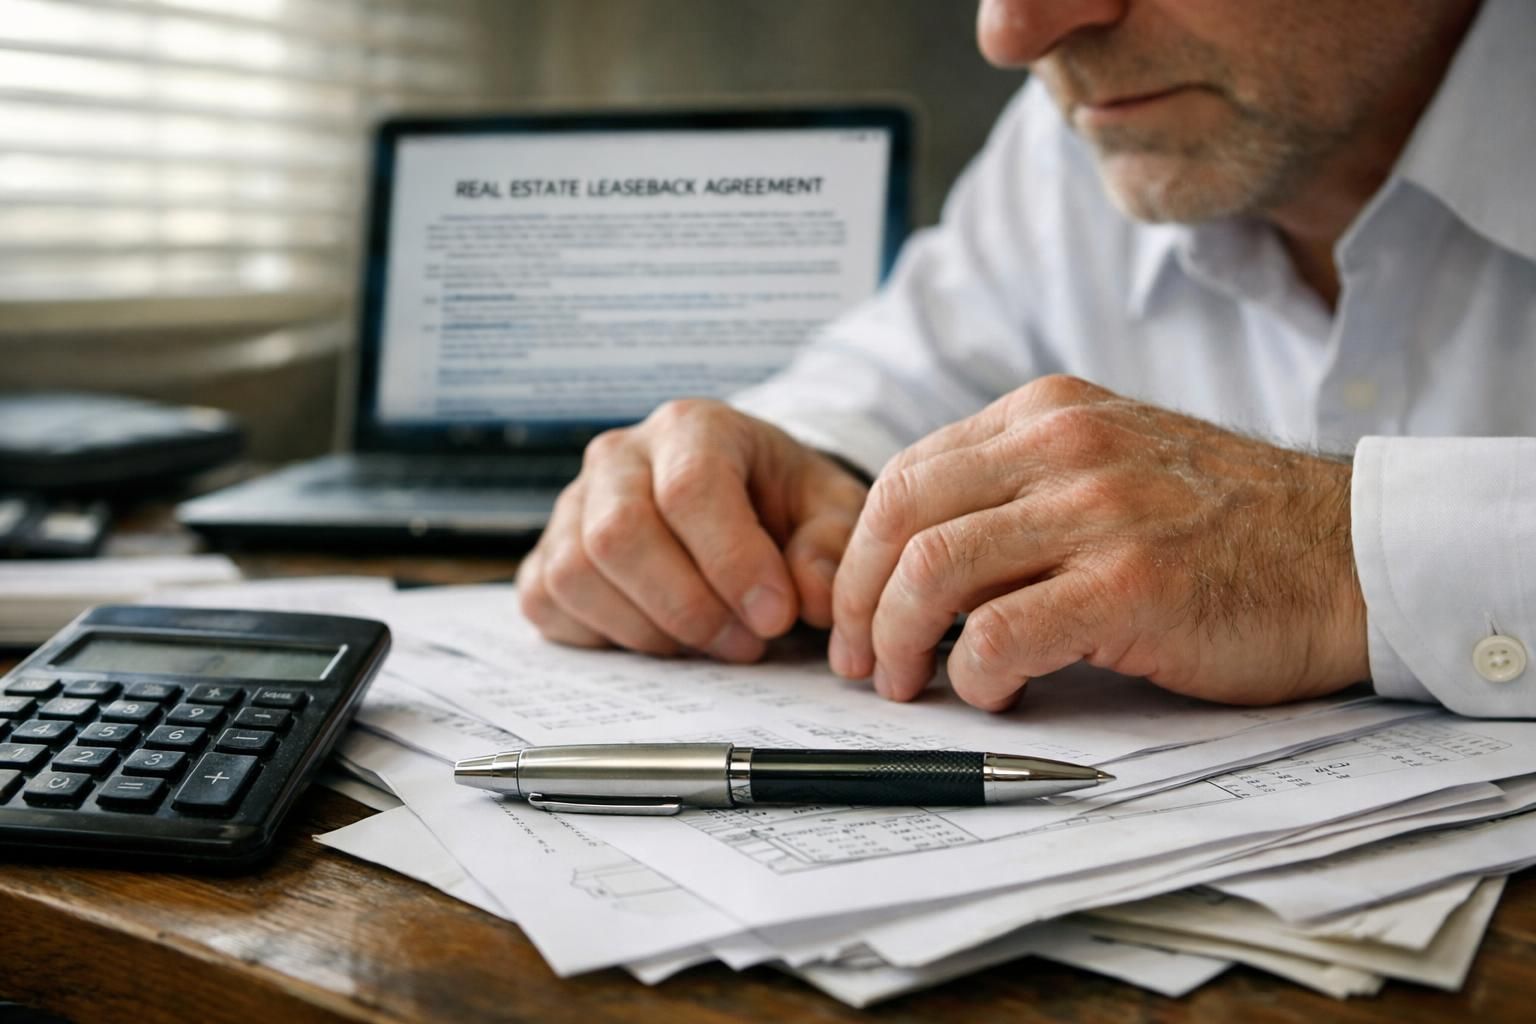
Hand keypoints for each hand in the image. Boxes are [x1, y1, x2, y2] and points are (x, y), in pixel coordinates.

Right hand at [518, 399, 867, 660]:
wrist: (738, 497)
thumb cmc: (781, 502)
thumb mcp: (829, 510)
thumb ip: (830, 547)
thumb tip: (807, 597)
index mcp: (691, 427)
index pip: (689, 489)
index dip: (732, 562)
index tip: (777, 617)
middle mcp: (618, 455)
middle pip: (618, 534)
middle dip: (688, 608)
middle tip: (746, 644)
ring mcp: (572, 503)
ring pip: (576, 573)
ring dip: (649, 630)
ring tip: (710, 643)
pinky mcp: (545, 552)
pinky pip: (547, 602)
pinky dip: (603, 636)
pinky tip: (660, 636)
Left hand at [828, 375, 1368, 708]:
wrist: (1347, 556)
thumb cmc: (1226, 529)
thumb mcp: (1111, 467)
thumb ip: (1021, 491)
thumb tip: (918, 566)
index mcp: (1047, 415)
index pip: (906, 474)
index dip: (860, 553)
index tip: (854, 609)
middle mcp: (1063, 446)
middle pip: (901, 516)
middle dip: (859, 599)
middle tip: (863, 661)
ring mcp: (1097, 510)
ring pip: (934, 569)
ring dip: (900, 641)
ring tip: (910, 684)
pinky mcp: (1129, 584)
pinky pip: (999, 632)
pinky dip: (971, 673)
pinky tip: (989, 692)